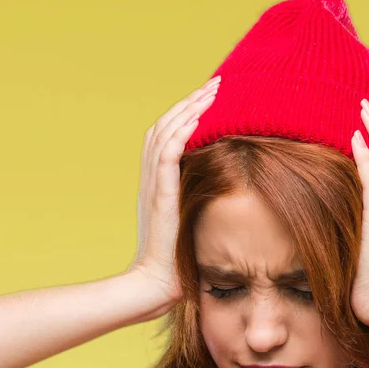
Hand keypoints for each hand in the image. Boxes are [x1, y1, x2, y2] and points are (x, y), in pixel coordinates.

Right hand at [127, 76, 220, 302]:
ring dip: (189, 109)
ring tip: (213, 91)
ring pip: (165, 133)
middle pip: (164, 126)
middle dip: (190, 102)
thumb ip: (192, 202)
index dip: (184, 114)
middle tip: (215, 84)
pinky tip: (199, 117)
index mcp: (155, 183)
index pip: (165, 136)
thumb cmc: (174, 260)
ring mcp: (153, 186)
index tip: (209, 99)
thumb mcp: (184, 224)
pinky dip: (181, 132)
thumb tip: (218, 189)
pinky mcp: (160, 196)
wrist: (155, 283)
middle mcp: (150, 179)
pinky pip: (168, 155)